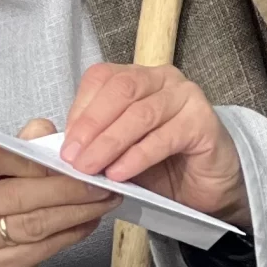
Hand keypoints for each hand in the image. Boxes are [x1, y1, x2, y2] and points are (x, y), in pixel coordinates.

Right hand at [0, 119, 116, 266]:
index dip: (32, 159)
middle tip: (99, 182)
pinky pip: (44, 248)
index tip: (66, 159)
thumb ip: (20, 146)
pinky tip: (89, 220)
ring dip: (77, 211)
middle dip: (67, 188)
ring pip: (36, 224)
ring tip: (104, 200)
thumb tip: (48, 131)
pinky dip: (72, 233)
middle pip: (19, 195)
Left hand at [60, 64, 248, 227]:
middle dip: (91, 125)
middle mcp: (162, 79)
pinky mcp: (203, 122)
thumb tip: (61, 145)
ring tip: (90, 169)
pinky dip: (137, 156)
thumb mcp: (117, 150)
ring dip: (110, 143)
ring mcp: (186, 97)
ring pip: (140, 114)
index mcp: (137, 77)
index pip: (101, 78)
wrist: (205, 188)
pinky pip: (164, 137)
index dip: (79, 109)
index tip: (64, 145)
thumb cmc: (159, 165)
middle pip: (121, 90)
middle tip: (72, 158)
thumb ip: (92, 140)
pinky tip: (119, 173)